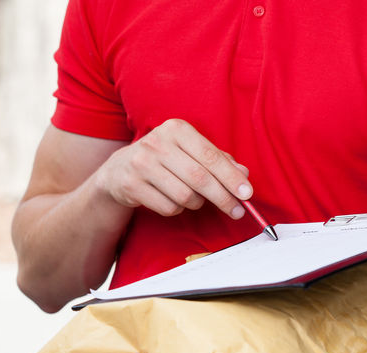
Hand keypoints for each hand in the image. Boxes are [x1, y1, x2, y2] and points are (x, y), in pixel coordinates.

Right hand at [91, 119, 252, 219]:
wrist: (119, 171)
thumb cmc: (163, 160)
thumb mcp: (189, 152)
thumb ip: (217, 160)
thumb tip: (243, 175)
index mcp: (176, 129)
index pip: (210, 156)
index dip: (231, 177)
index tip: (247, 193)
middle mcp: (157, 143)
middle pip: (200, 178)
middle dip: (222, 197)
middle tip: (236, 210)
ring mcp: (142, 164)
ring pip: (185, 196)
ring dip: (196, 203)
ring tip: (193, 198)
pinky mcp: (132, 185)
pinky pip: (168, 208)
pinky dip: (176, 209)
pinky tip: (171, 200)